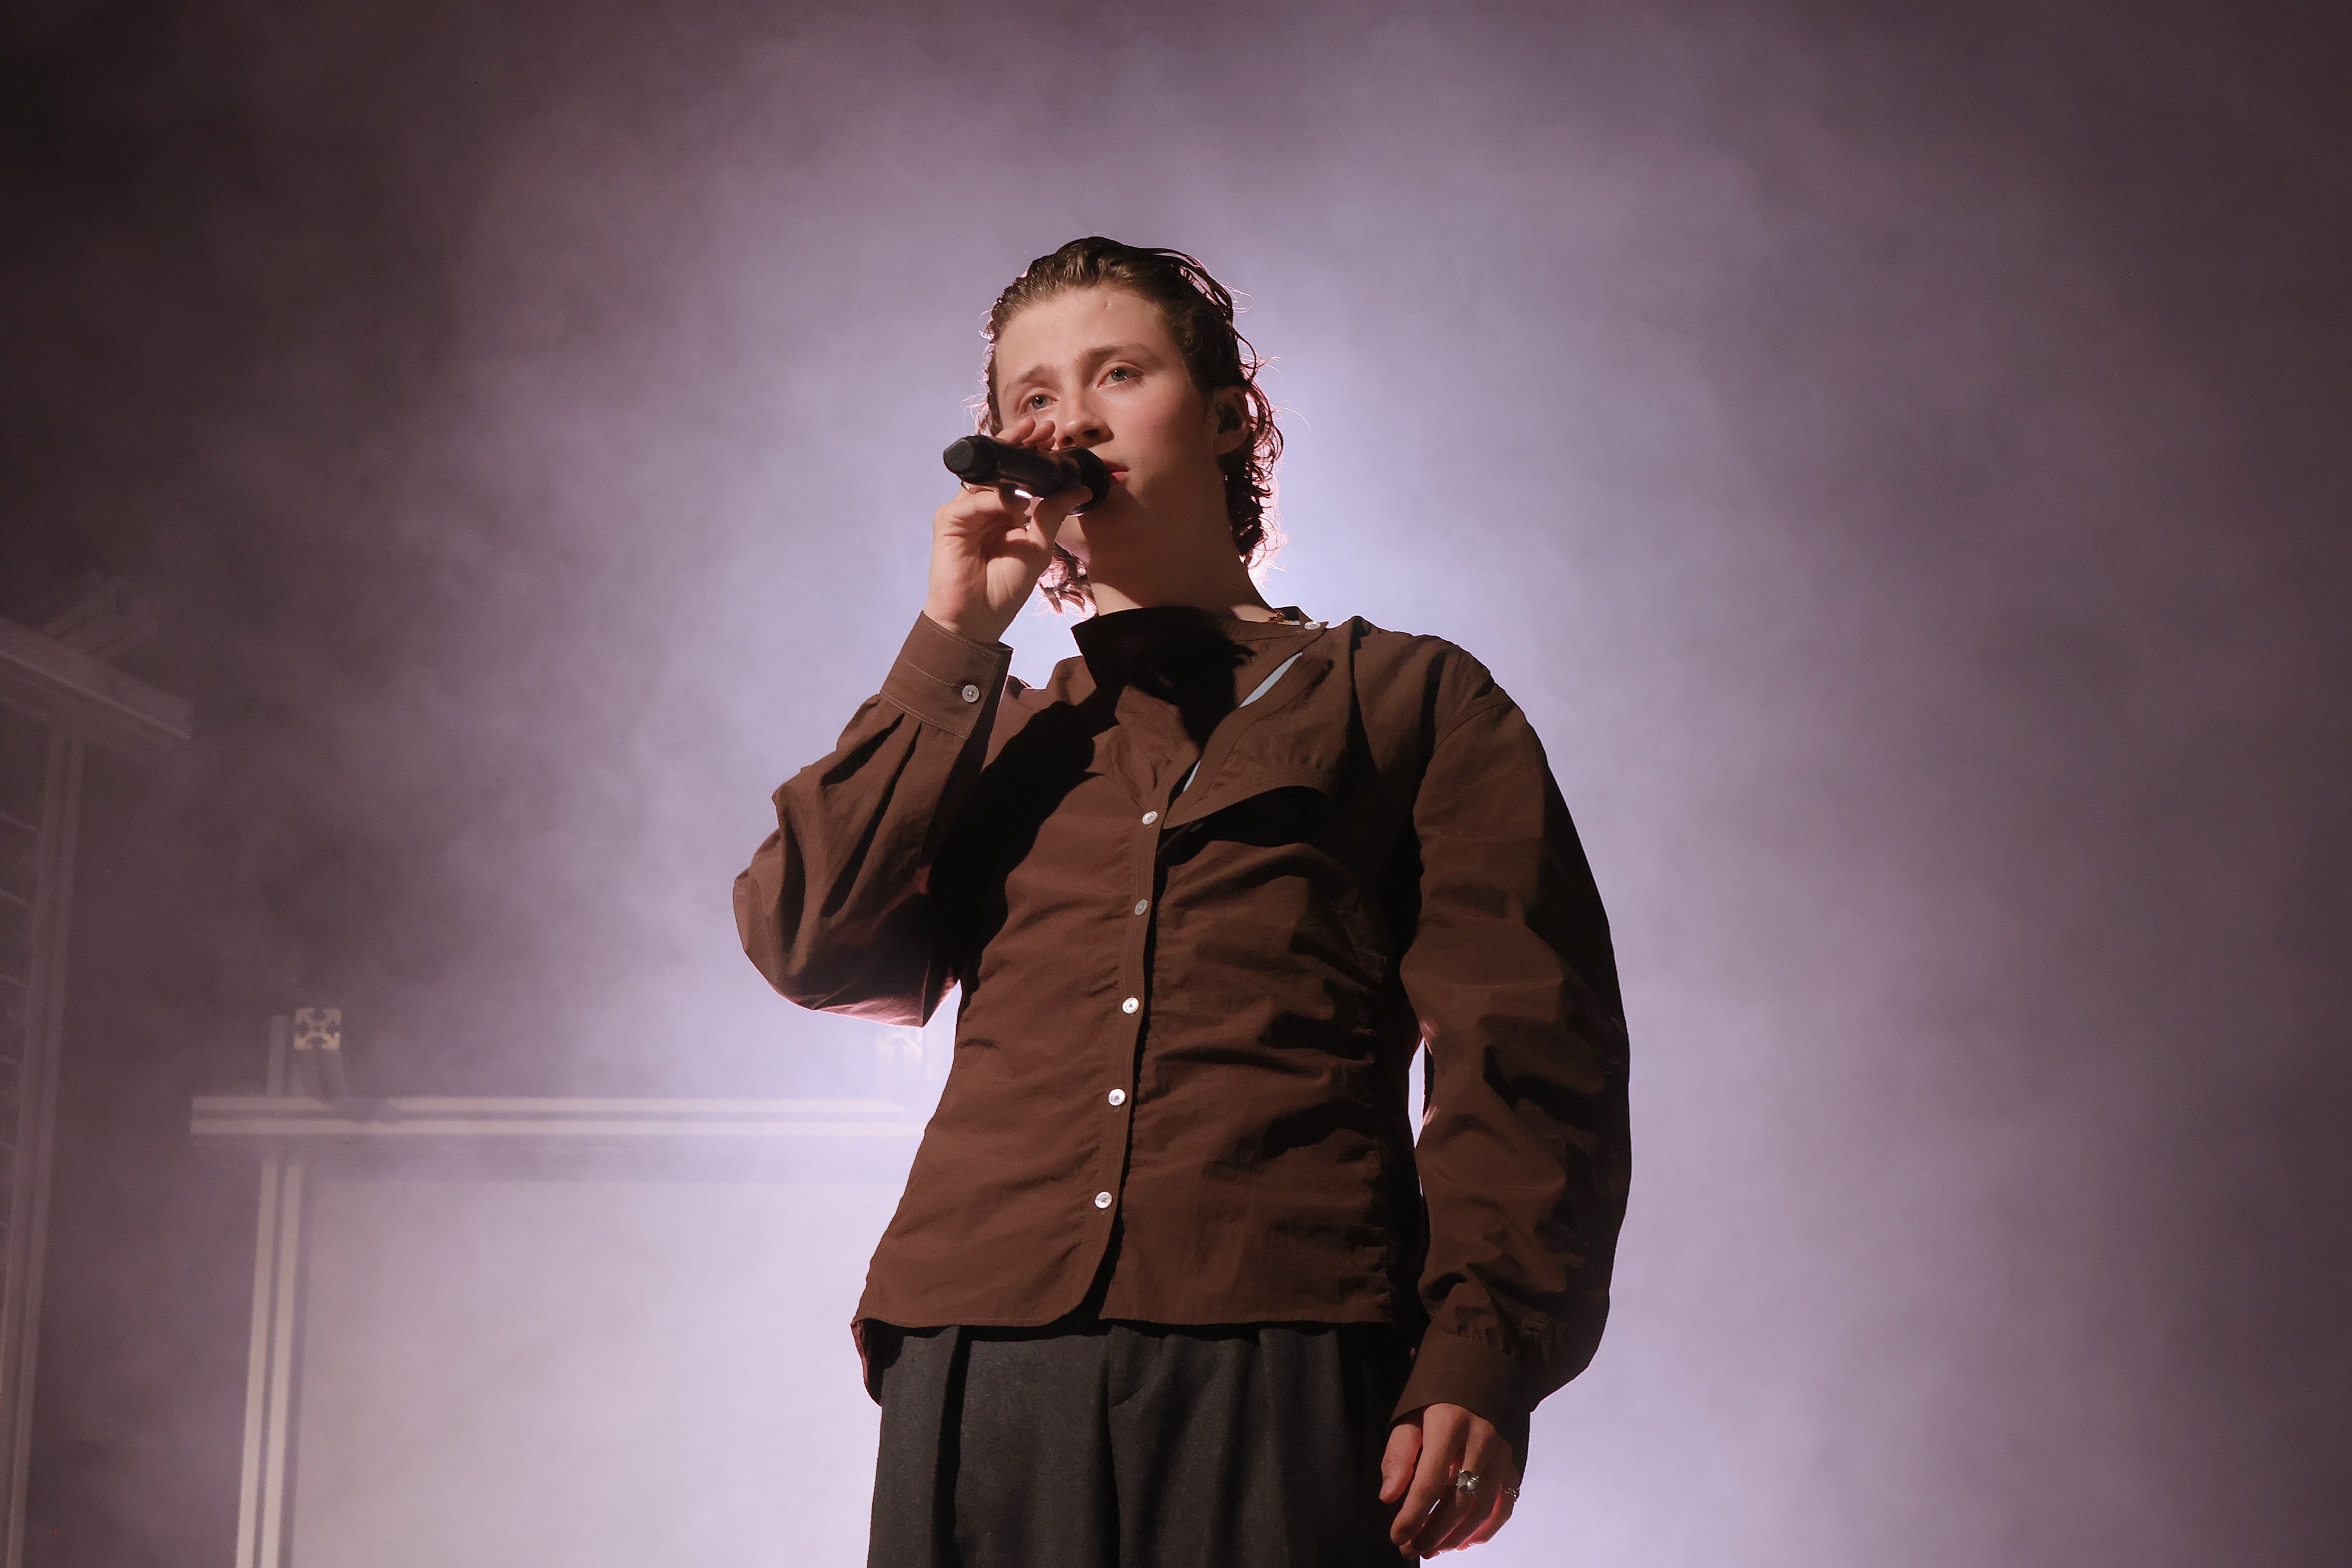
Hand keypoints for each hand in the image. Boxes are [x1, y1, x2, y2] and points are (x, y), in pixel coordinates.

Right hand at [921, 413, 1091, 645]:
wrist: (977, 618)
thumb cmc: (1005, 587)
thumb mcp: (1038, 547)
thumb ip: (1052, 515)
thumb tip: (1080, 489)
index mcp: (1004, 510)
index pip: (1016, 473)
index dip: (1031, 453)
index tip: (1053, 436)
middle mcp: (983, 505)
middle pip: (997, 466)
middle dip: (1018, 443)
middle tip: (1040, 427)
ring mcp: (964, 511)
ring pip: (983, 476)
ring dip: (1007, 459)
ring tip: (1033, 445)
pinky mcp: (948, 521)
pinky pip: (970, 501)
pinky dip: (992, 500)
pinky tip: (1013, 504)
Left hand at [1381, 1403, 1518, 1556]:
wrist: (1480, 1374)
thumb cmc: (1436, 1400)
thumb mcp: (1409, 1417)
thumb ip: (1399, 1455)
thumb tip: (1389, 1497)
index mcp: (1450, 1425)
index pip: (1430, 1482)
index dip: (1412, 1515)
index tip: (1396, 1536)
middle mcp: (1482, 1441)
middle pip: (1458, 1501)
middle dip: (1433, 1532)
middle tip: (1412, 1550)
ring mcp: (1503, 1455)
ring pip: (1482, 1509)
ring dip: (1455, 1537)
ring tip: (1432, 1549)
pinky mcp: (1514, 1465)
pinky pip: (1503, 1507)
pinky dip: (1484, 1531)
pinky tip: (1462, 1543)